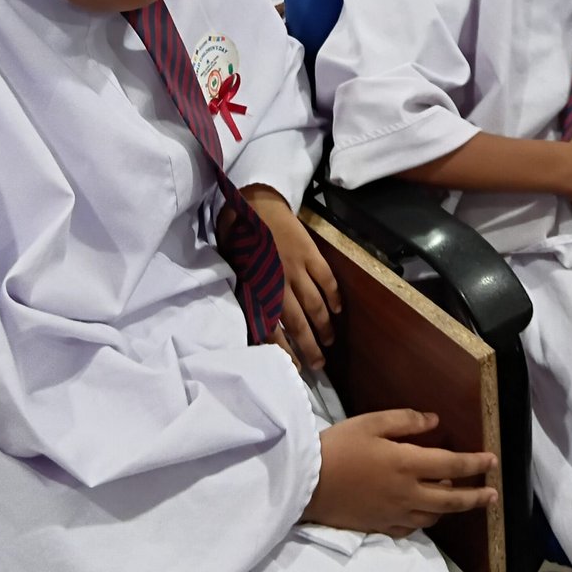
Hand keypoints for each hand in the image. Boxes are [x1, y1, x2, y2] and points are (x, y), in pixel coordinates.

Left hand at [243, 185, 339, 370]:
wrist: (256, 203)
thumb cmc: (240, 238)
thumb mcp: (234, 271)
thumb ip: (245, 296)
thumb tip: (253, 324)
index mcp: (257, 290)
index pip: (271, 330)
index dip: (284, 352)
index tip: (294, 368)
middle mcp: (278, 284)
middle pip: (297, 324)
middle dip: (309, 348)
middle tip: (319, 365)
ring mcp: (296, 269)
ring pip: (315, 306)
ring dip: (324, 327)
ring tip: (329, 341)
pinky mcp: (310, 255)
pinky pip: (326, 280)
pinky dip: (333, 297)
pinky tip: (337, 310)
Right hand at [303, 410, 497, 535]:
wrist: (306, 482)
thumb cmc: (339, 446)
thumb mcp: (371, 422)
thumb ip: (406, 420)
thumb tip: (434, 421)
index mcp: (407, 464)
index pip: (452, 465)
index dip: (475, 463)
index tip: (493, 461)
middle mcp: (407, 493)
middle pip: (451, 500)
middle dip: (476, 497)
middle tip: (492, 494)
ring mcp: (394, 513)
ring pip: (433, 517)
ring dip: (450, 509)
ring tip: (456, 499)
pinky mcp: (380, 525)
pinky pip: (410, 529)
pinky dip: (423, 521)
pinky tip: (423, 514)